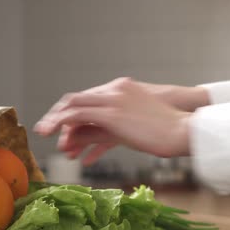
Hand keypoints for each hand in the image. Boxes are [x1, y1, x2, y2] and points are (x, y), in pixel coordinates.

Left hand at [34, 77, 191, 164]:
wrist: (184, 130)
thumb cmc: (169, 132)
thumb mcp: (140, 124)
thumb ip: (119, 126)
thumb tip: (99, 141)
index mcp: (125, 88)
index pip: (90, 96)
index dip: (74, 110)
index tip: (64, 125)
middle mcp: (116, 90)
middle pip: (78, 98)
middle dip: (59, 113)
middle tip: (48, 128)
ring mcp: (114, 100)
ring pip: (74, 105)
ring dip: (56, 119)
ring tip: (45, 133)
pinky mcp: (112, 114)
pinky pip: (78, 115)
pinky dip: (62, 124)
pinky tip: (57, 137)